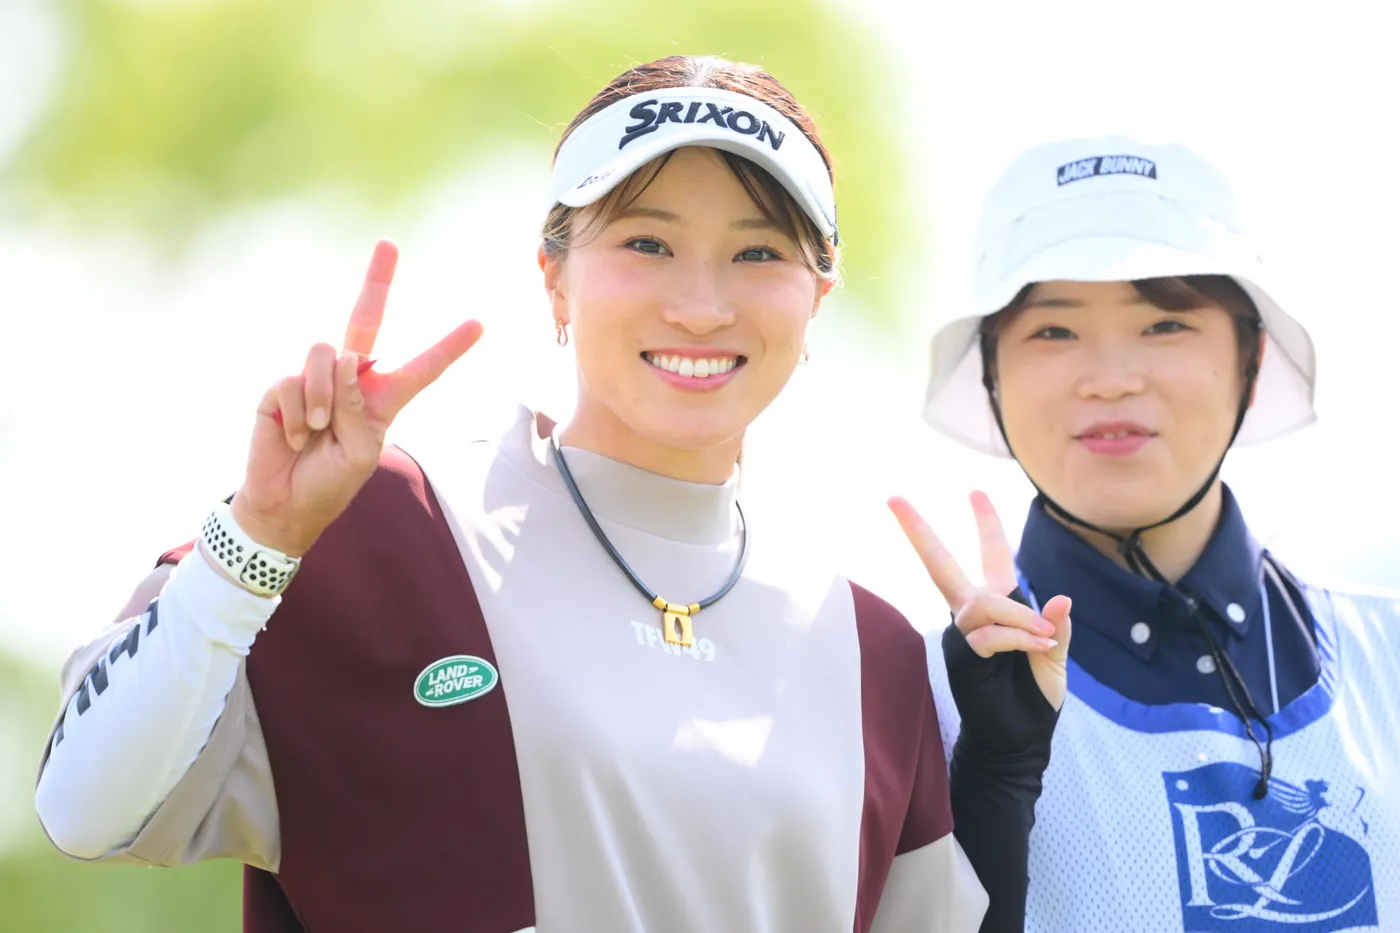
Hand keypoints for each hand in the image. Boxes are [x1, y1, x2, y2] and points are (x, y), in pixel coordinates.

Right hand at [229, 239, 482, 556]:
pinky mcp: (281, 386)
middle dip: (377, 280)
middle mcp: (349, 380)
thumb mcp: (361, 451)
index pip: (421, 368)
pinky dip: (298, 412)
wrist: (285, 504)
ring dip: (324, 397)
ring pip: (327, 354)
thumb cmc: (330, 482)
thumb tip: (344, 359)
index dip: (448, 348)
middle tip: (389, 244)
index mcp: (382, 399)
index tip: (479, 324)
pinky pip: (294, 380)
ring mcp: (314, 379)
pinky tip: (293, 434)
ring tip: (316, 430)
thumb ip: (356, 407)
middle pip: (365, 320)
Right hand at [888, 490, 1070, 711]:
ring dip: (1018, 616)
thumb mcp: (1054, 659)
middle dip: (919, 532)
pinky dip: (1017, 638)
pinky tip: (1039, 647)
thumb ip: (1056, 630)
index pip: (991, 557)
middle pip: (940, 565)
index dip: (986, 524)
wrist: (1020, 743)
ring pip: (982, 603)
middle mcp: (972, 615)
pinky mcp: (962, 657)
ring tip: (1044, 639)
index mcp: (997, 608)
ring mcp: (962, 635)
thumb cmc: (1033, 700)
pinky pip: (988, 634)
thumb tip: (1061, 599)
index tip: (975, 491)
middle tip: (894, 498)